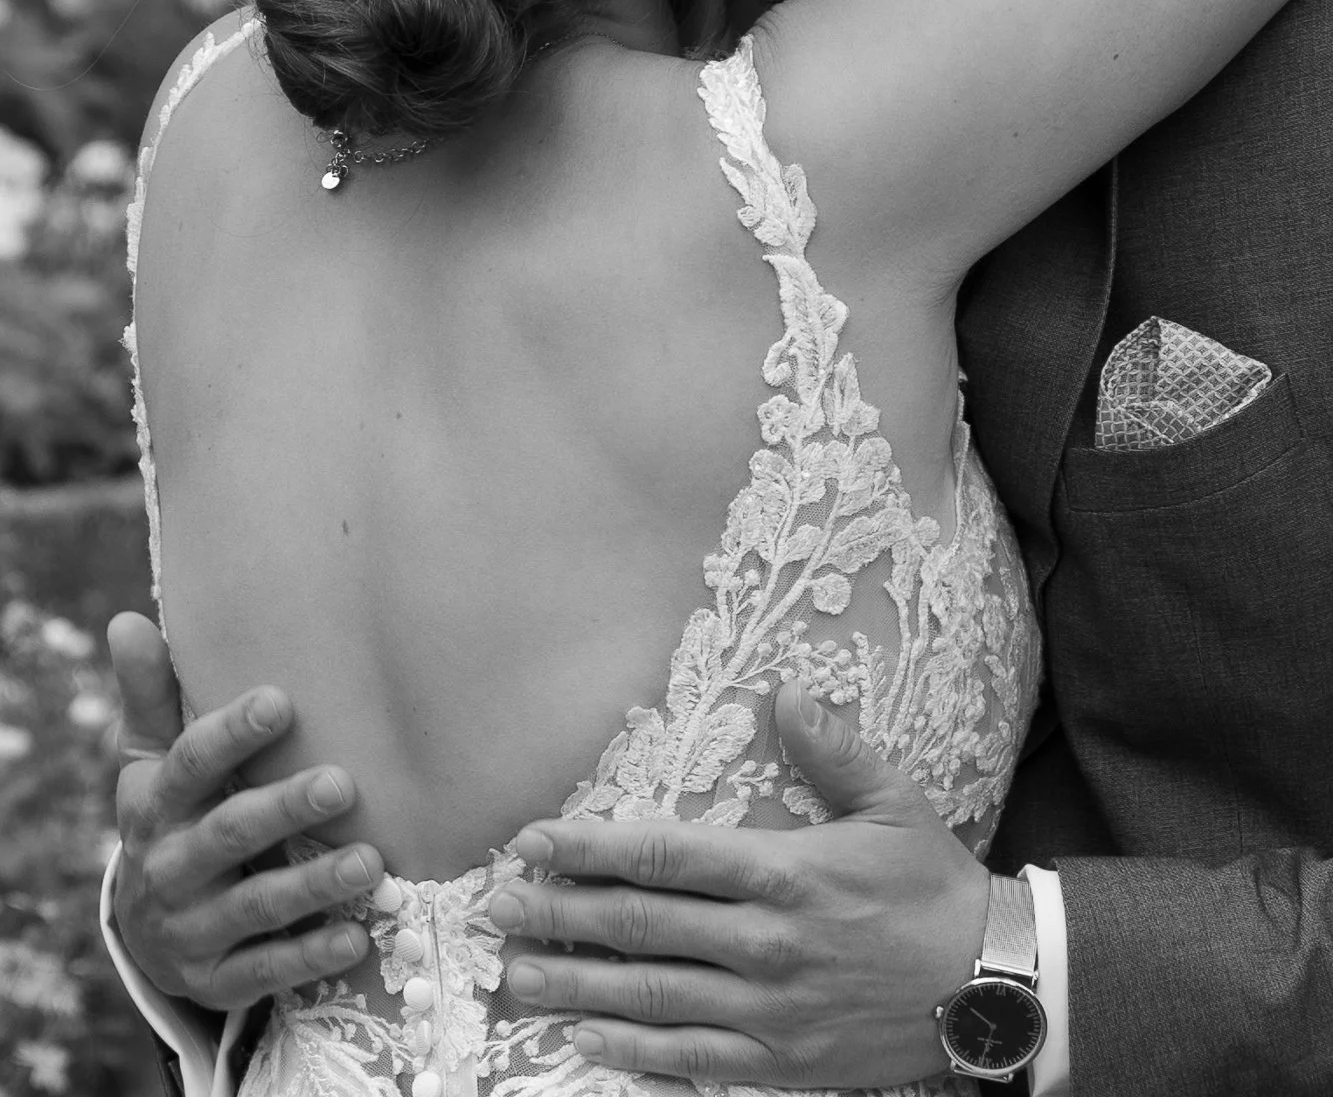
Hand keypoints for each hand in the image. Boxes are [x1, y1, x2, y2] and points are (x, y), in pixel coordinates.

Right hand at [108, 611, 383, 1008]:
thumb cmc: (173, 813)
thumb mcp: (151, 758)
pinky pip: (265, 970)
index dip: (231, 734)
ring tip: (368, 860)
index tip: (281, 700)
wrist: (149, 928)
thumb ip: (152, 692)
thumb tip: (129, 617)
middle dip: (283, 808)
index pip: (189, 764)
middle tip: (342, 782)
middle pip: (228, 833)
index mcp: (154, 805)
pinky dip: (309, 957)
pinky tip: (356, 938)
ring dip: (312, 885)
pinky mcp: (216, 978)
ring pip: (254, 905)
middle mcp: (169, 866)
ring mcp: (191, 928)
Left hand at [488, 681, 988, 1089]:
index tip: (532, 841)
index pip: (664, 855)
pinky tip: (584, 1042)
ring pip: (650, 996)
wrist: (992, 987)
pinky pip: (689, 1061)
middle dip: (557, 915)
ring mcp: (767, 1011)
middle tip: (492, 909)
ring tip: (514, 976)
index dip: (590, 848)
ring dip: (574, 986)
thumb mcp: (894, 803)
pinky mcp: (780, 1064)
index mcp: (783, 874)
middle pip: (638, 926)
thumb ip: (832, 749)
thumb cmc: (935, 889)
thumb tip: (785, 691)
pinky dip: (631, 1053)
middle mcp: (763, 945)